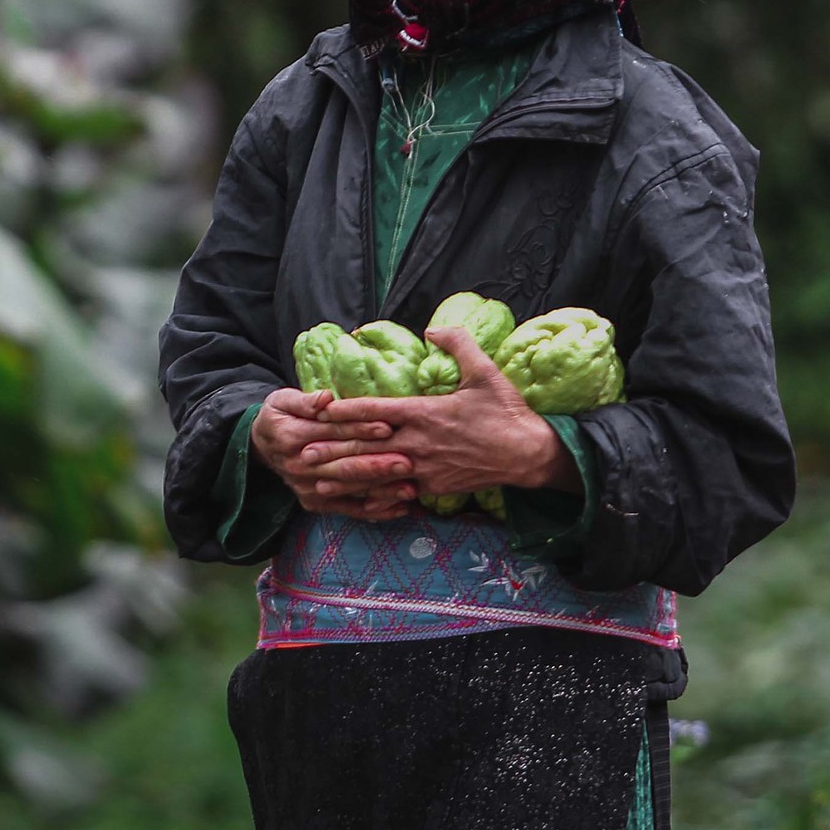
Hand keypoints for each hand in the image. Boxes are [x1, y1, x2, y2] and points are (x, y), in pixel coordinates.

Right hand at [250, 387, 416, 520]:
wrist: (261, 447)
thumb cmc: (279, 417)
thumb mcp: (282, 400)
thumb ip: (305, 400)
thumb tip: (326, 398)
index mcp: (291, 437)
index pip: (332, 432)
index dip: (360, 429)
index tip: (387, 427)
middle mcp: (299, 467)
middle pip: (344, 464)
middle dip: (377, 464)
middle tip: (407, 462)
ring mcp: (307, 489)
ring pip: (350, 488)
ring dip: (382, 490)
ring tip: (411, 487)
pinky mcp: (315, 504)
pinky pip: (349, 509)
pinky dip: (376, 511)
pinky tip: (401, 508)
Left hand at [312, 326, 579, 497]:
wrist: (530, 455)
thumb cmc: (507, 412)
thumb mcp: (485, 372)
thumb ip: (458, 345)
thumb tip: (434, 328)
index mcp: (424, 413)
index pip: (374, 411)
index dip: (344, 411)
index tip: (318, 411)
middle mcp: (417, 443)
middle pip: (365, 446)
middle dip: (330, 449)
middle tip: (298, 452)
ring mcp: (424, 469)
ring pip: (375, 474)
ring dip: (343, 477)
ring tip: (314, 481)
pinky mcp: (433, 487)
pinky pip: (396, 493)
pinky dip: (373, 496)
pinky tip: (353, 501)